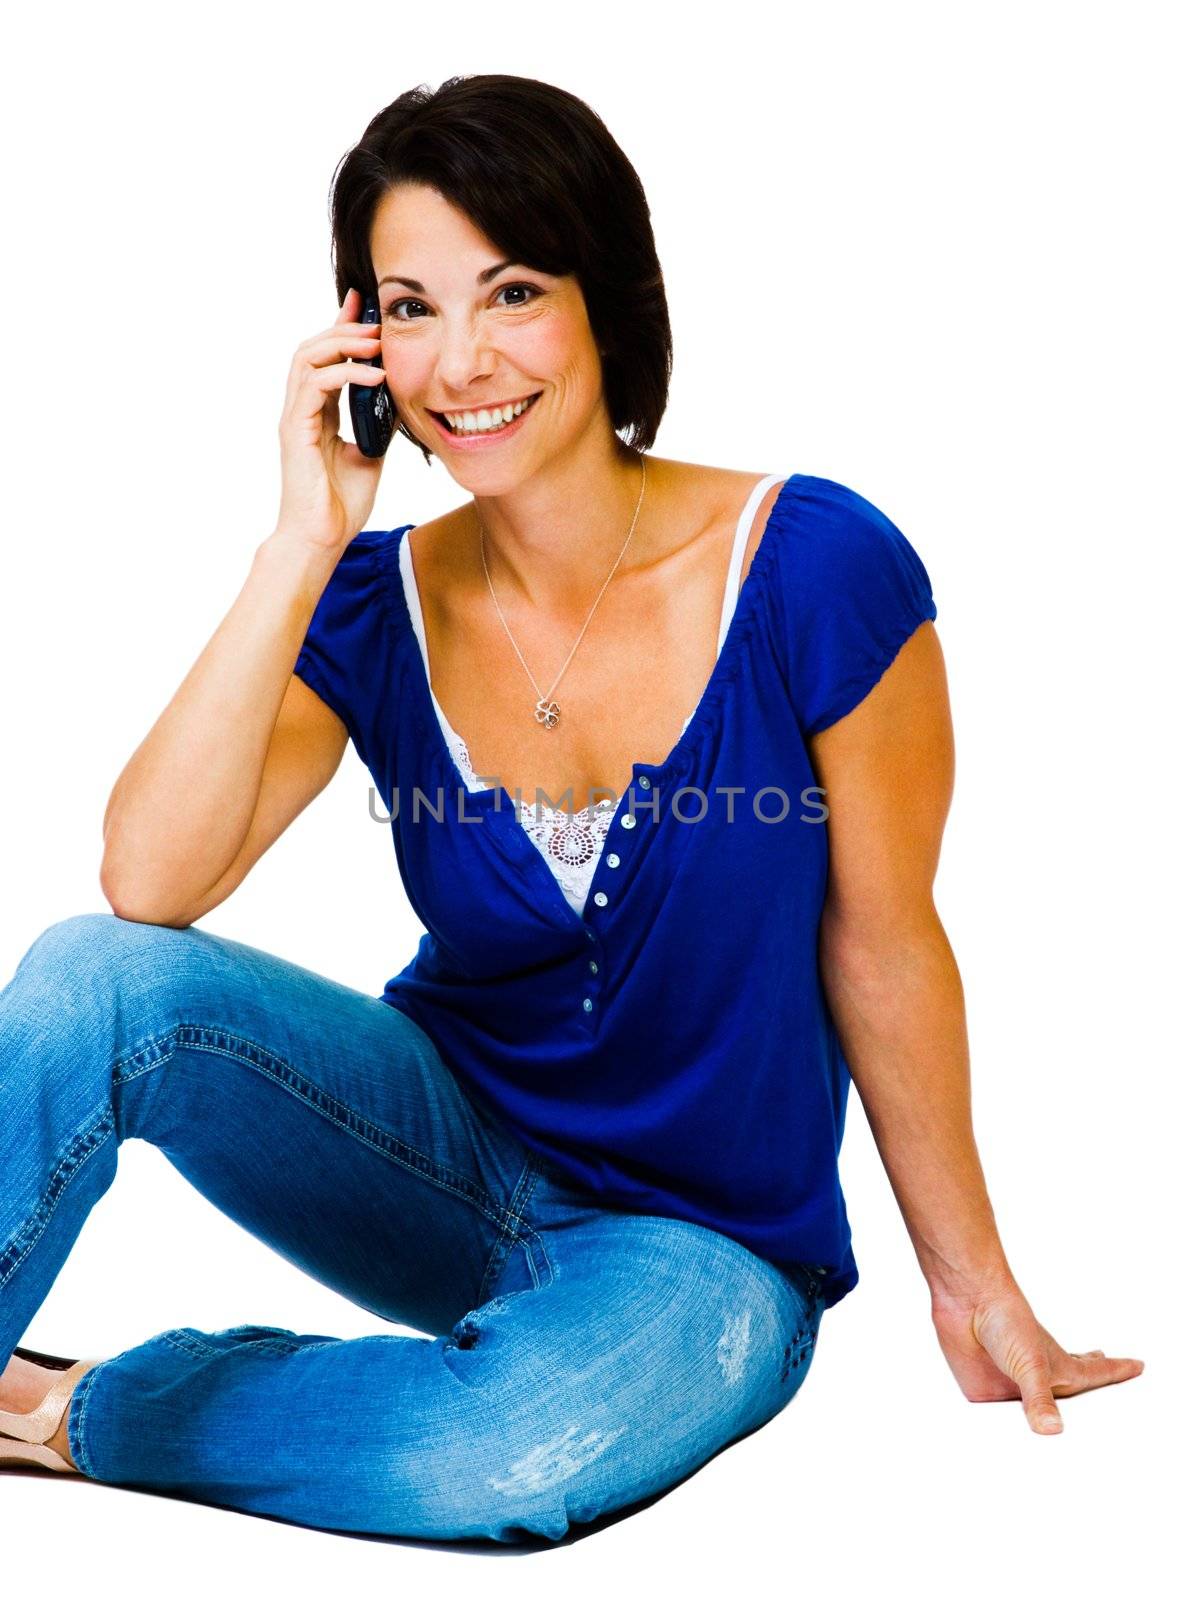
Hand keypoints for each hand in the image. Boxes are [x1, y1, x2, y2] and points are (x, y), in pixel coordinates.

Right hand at [274, 285, 390, 551]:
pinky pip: (314, 387)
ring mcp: (295, 419)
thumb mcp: (371, 455)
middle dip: (343, 327)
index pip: (327, 359)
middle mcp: (302, 411)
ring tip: (375, 342)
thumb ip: (378, 426)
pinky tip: (373, 376)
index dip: (343, 329)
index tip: (366, 306)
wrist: (321, 540)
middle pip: (311, 349)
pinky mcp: (296, 432)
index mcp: (318, 414)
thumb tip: (401, 402)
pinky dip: (344, 374)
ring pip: (306, 359)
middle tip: (375, 320)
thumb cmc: (340, 506)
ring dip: (341, 343)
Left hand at [930, 1278, 1143, 1433]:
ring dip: (1044, 1421)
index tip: (1138, 1365)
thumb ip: (1040, 1400)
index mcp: (1060, 1369)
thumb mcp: (1031, 1364)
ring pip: (1034, 1415)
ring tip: (1063, 1428)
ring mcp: (1013, 1388)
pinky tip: (1008, 1434)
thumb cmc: (1006, 1319)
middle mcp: (1039, 1380)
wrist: (965, 1300)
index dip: (1117, 1371)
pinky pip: (997, 1421)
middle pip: (1070, 1395)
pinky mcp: (985, 1395)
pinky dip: (1004, 1430)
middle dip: (1088, 1397)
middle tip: (1108, 1392)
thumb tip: (1052, 1431)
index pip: (1096, 1374)